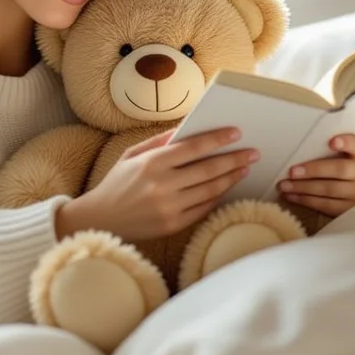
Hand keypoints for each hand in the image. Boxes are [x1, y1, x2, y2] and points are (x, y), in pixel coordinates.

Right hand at [55, 127, 257, 240]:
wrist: (100, 219)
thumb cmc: (117, 183)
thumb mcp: (132, 155)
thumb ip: (159, 141)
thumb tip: (188, 129)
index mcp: (152, 163)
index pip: (193, 147)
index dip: (218, 139)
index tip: (237, 133)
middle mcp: (162, 185)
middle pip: (208, 169)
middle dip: (234, 159)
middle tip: (253, 153)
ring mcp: (169, 207)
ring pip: (210, 190)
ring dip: (231, 178)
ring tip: (244, 169)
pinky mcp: (173, 225)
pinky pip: (203, 209)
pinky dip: (218, 197)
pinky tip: (227, 187)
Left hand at [278, 133, 354, 217]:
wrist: (345, 193)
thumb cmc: (330, 168)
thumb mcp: (330, 156)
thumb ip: (319, 150)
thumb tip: (292, 148)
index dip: (345, 142)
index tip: (331, 142)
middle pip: (340, 169)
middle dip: (314, 170)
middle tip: (292, 172)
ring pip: (330, 189)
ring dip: (304, 187)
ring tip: (285, 185)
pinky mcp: (349, 209)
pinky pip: (326, 205)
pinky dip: (305, 200)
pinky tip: (291, 196)